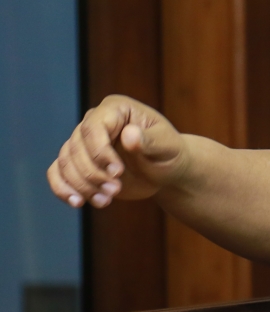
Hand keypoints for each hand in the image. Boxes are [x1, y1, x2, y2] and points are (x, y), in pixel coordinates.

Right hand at [47, 95, 188, 208]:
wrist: (166, 170)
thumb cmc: (170, 153)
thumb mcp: (167, 146)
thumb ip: (149, 140)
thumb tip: (129, 134)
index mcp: (116, 109)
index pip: (93, 128)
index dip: (100, 152)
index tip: (117, 173)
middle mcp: (95, 121)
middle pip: (76, 148)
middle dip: (93, 174)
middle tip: (115, 190)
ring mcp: (83, 142)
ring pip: (66, 162)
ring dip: (82, 185)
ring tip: (105, 200)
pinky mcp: (78, 161)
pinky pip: (57, 172)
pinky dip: (63, 189)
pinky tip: (77, 203)